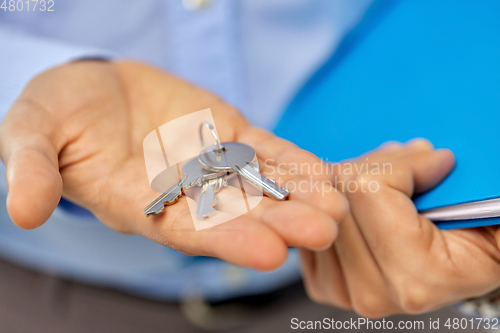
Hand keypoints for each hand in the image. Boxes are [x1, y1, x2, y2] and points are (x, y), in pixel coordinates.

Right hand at [0, 60, 348, 269]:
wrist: (90, 88)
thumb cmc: (56, 115)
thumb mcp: (32, 135)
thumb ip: (33, 169)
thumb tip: (23, 211)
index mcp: (138, 203)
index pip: (185, 229)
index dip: (226, 240)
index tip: (268, 253)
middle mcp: (182, 193)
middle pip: (236, 213)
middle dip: (280, 223)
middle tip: (325, 231)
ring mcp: (209, 163)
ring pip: (259, 184)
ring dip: (300, 196)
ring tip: (339, 207)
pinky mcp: (227, 134)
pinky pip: (265, 151)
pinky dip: (294, 162)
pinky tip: (327, 174)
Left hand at [300, 139, 499, 316]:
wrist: (462, 266)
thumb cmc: (478, 233)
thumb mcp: (480, 204)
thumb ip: (457, 184)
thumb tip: (422, 153)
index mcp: (418, 278)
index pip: (368, 189)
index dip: (402, 162)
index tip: (436, 161)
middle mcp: (373, 292)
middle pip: (339, 193)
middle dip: (375, 164)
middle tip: (408, 161)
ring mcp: (344, 289)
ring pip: (322, 201)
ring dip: (353, 177)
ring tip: (390, 181)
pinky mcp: (324, 282)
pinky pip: (312, 216)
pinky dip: (332, 197)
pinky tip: (363, 200)